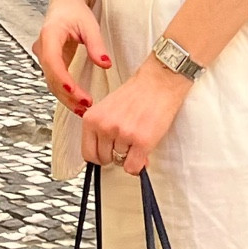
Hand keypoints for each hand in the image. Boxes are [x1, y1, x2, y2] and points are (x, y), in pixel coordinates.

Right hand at [36, 0, 110, 114]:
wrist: (64, 4)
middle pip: (51, 77)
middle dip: (67, 95)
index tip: (76, 93)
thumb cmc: (75, 11)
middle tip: (86, 107)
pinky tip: (78, 102)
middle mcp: (42, 48)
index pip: (52, 62)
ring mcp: (44, 57)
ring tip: (84, 110)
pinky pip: (55, 81)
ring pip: (51, 83)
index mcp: (49, 35)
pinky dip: (65, 93)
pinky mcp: (50, 63)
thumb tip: (105, 63)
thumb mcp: (89, 24)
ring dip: (66, 98)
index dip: (62, 80)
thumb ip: (96, 44)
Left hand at [81, 58, 190, 173]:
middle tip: (127, 142)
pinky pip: (133, 167)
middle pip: (104, 159)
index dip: (99, 156)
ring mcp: (123, 134)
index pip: (87, 153)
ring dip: (130, 155)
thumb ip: (105, 133)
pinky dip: (139, 165)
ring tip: (138, 136)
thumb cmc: (137, 93)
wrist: (160, 81)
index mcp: (92, 118)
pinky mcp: (141, 141)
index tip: (108, 153)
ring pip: (121, 163)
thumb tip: (114, 159)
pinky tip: (143, 151)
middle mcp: (104, 127)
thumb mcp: (110, 109)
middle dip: (116, 155)